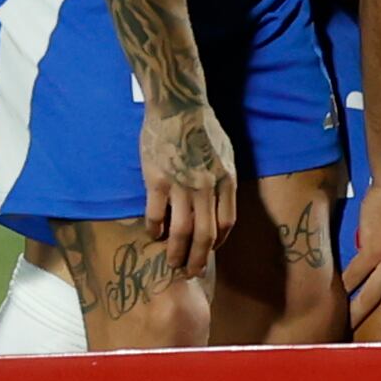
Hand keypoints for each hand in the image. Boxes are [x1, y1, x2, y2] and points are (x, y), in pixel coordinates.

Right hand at [138, 100, 240, 276]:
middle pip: (205, 234)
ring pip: (180, 231)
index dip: (218, 242)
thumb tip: (219, 208)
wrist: (177, 107)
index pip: (226, 223)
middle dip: (199, 259)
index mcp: (226, 180)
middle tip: (192, 273)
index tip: (210, 250)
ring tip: (172, 263)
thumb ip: (223, 182)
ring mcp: (180, 185)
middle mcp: (206, 186)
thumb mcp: (226, 154)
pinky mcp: (156, 180)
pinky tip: (154, 236)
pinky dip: (154, 230)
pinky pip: (156, 215)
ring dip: (176, 252)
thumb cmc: (204, 129)